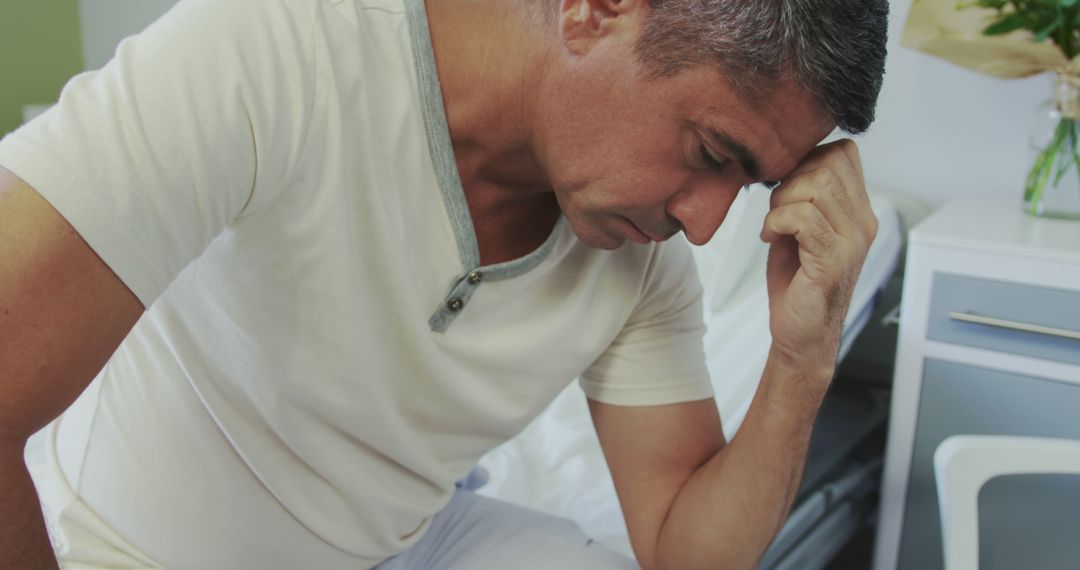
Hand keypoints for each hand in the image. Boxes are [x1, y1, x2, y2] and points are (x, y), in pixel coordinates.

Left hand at [760, 139, 877, 386]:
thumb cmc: (797, 281)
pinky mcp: (833, 261)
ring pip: (817, 187)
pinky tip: (770, 238)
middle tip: (776, 208)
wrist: (801, 334)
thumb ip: (802, 195)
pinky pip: (804, 218)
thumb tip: (784, 162)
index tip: (785, 186)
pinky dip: (777, 222)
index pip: (844, 153)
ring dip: (781, 202)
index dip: (807, 158)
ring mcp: (851, 242)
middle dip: (790, 178)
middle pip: (829, 163)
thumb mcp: (801, 228)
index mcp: (857, 211)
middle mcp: (862, 223)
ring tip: (774, 225)